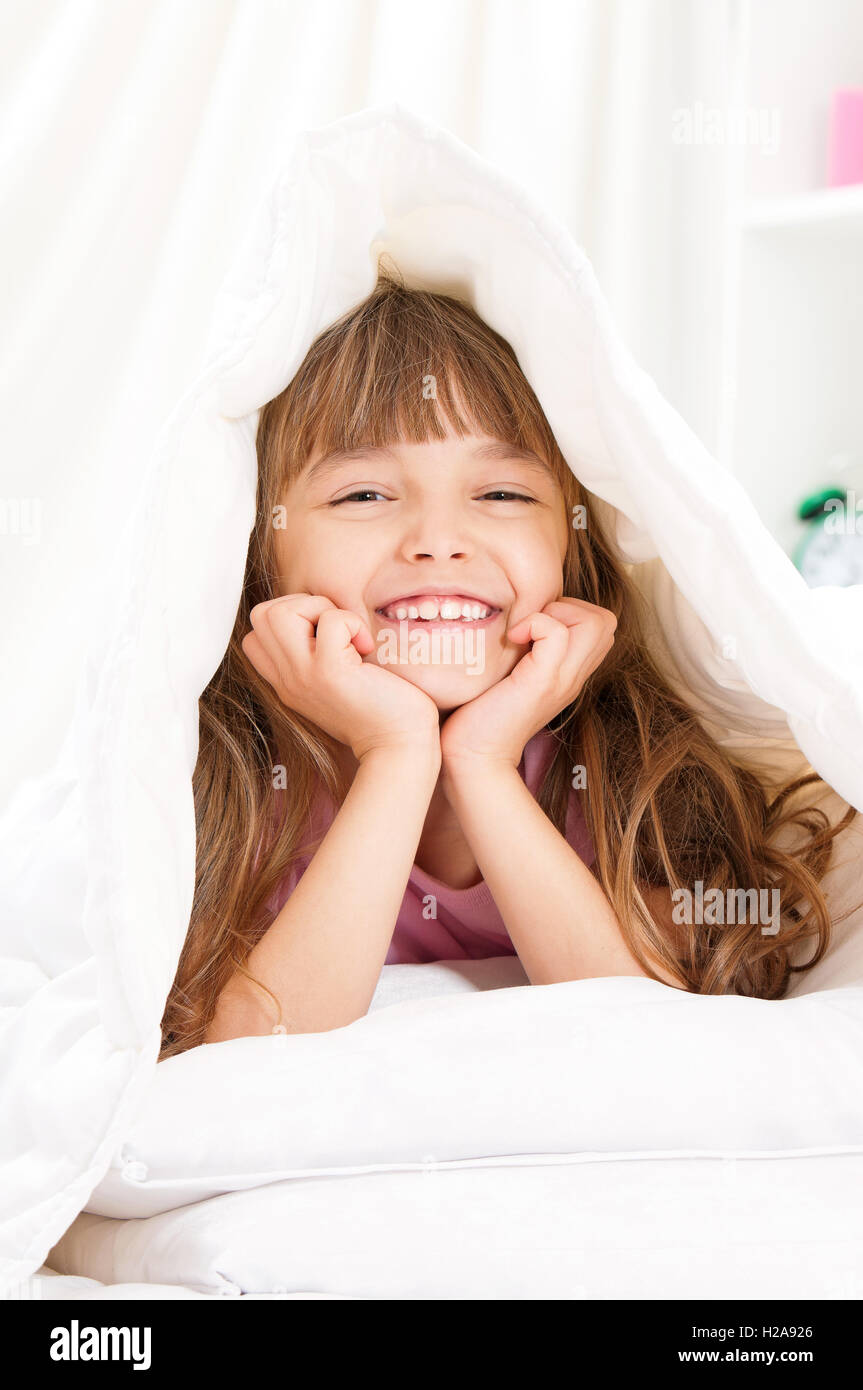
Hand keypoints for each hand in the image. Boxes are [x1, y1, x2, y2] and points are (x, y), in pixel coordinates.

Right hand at [242, 594, 440, 762]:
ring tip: (348, 635)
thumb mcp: (335, 682)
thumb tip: (326, 615)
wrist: (398, 747)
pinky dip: (352, 622)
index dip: (289, 618)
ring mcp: (304, 676)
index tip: (323, 635)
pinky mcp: (330, 672)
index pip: (254, 635)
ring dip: (320, 609)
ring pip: (279, 612)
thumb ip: (317, 656)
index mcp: (287, 682)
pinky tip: (366, 648)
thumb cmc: (381, 710)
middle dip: (301, 605)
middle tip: (336, 630)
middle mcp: (288, 679)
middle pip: (261, 615)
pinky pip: (331, 620)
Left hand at [440, 598, 616, 771]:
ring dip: (556, 613)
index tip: (533, 626)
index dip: (570, 611)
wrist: (474, 759)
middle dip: (569, 607)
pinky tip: (513, 639)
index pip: (600, 626)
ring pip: (595, 622)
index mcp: (569, 674)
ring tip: (525, 632)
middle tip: (532, 626)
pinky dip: (535, 623)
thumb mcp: (510, 676)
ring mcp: (563, 680)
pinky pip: (558, 633)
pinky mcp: (543, 682)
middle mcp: (574, 677)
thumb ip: (524, 651)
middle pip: (606, 621)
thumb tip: (512, 617)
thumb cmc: (480, 717)